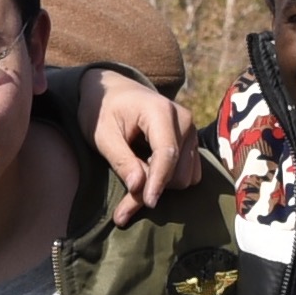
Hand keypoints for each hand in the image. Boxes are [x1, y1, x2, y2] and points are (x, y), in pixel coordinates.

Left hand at [61, 66, 192, 222]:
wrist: (116, 91)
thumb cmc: (104, 111)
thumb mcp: (102, 134)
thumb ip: (120, 159)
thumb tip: (138, 187)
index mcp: (161, 111)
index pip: (167, 154)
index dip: (157, 182)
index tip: (148, 203)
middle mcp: (184, 121)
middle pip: (179, 172)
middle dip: (154, 186)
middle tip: (124, 188)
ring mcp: (192, 132)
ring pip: (186, 177)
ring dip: (161, 185)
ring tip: (134, 173)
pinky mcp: (192, 143)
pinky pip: (189, 174)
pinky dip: (169, 180)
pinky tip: (148, 169)